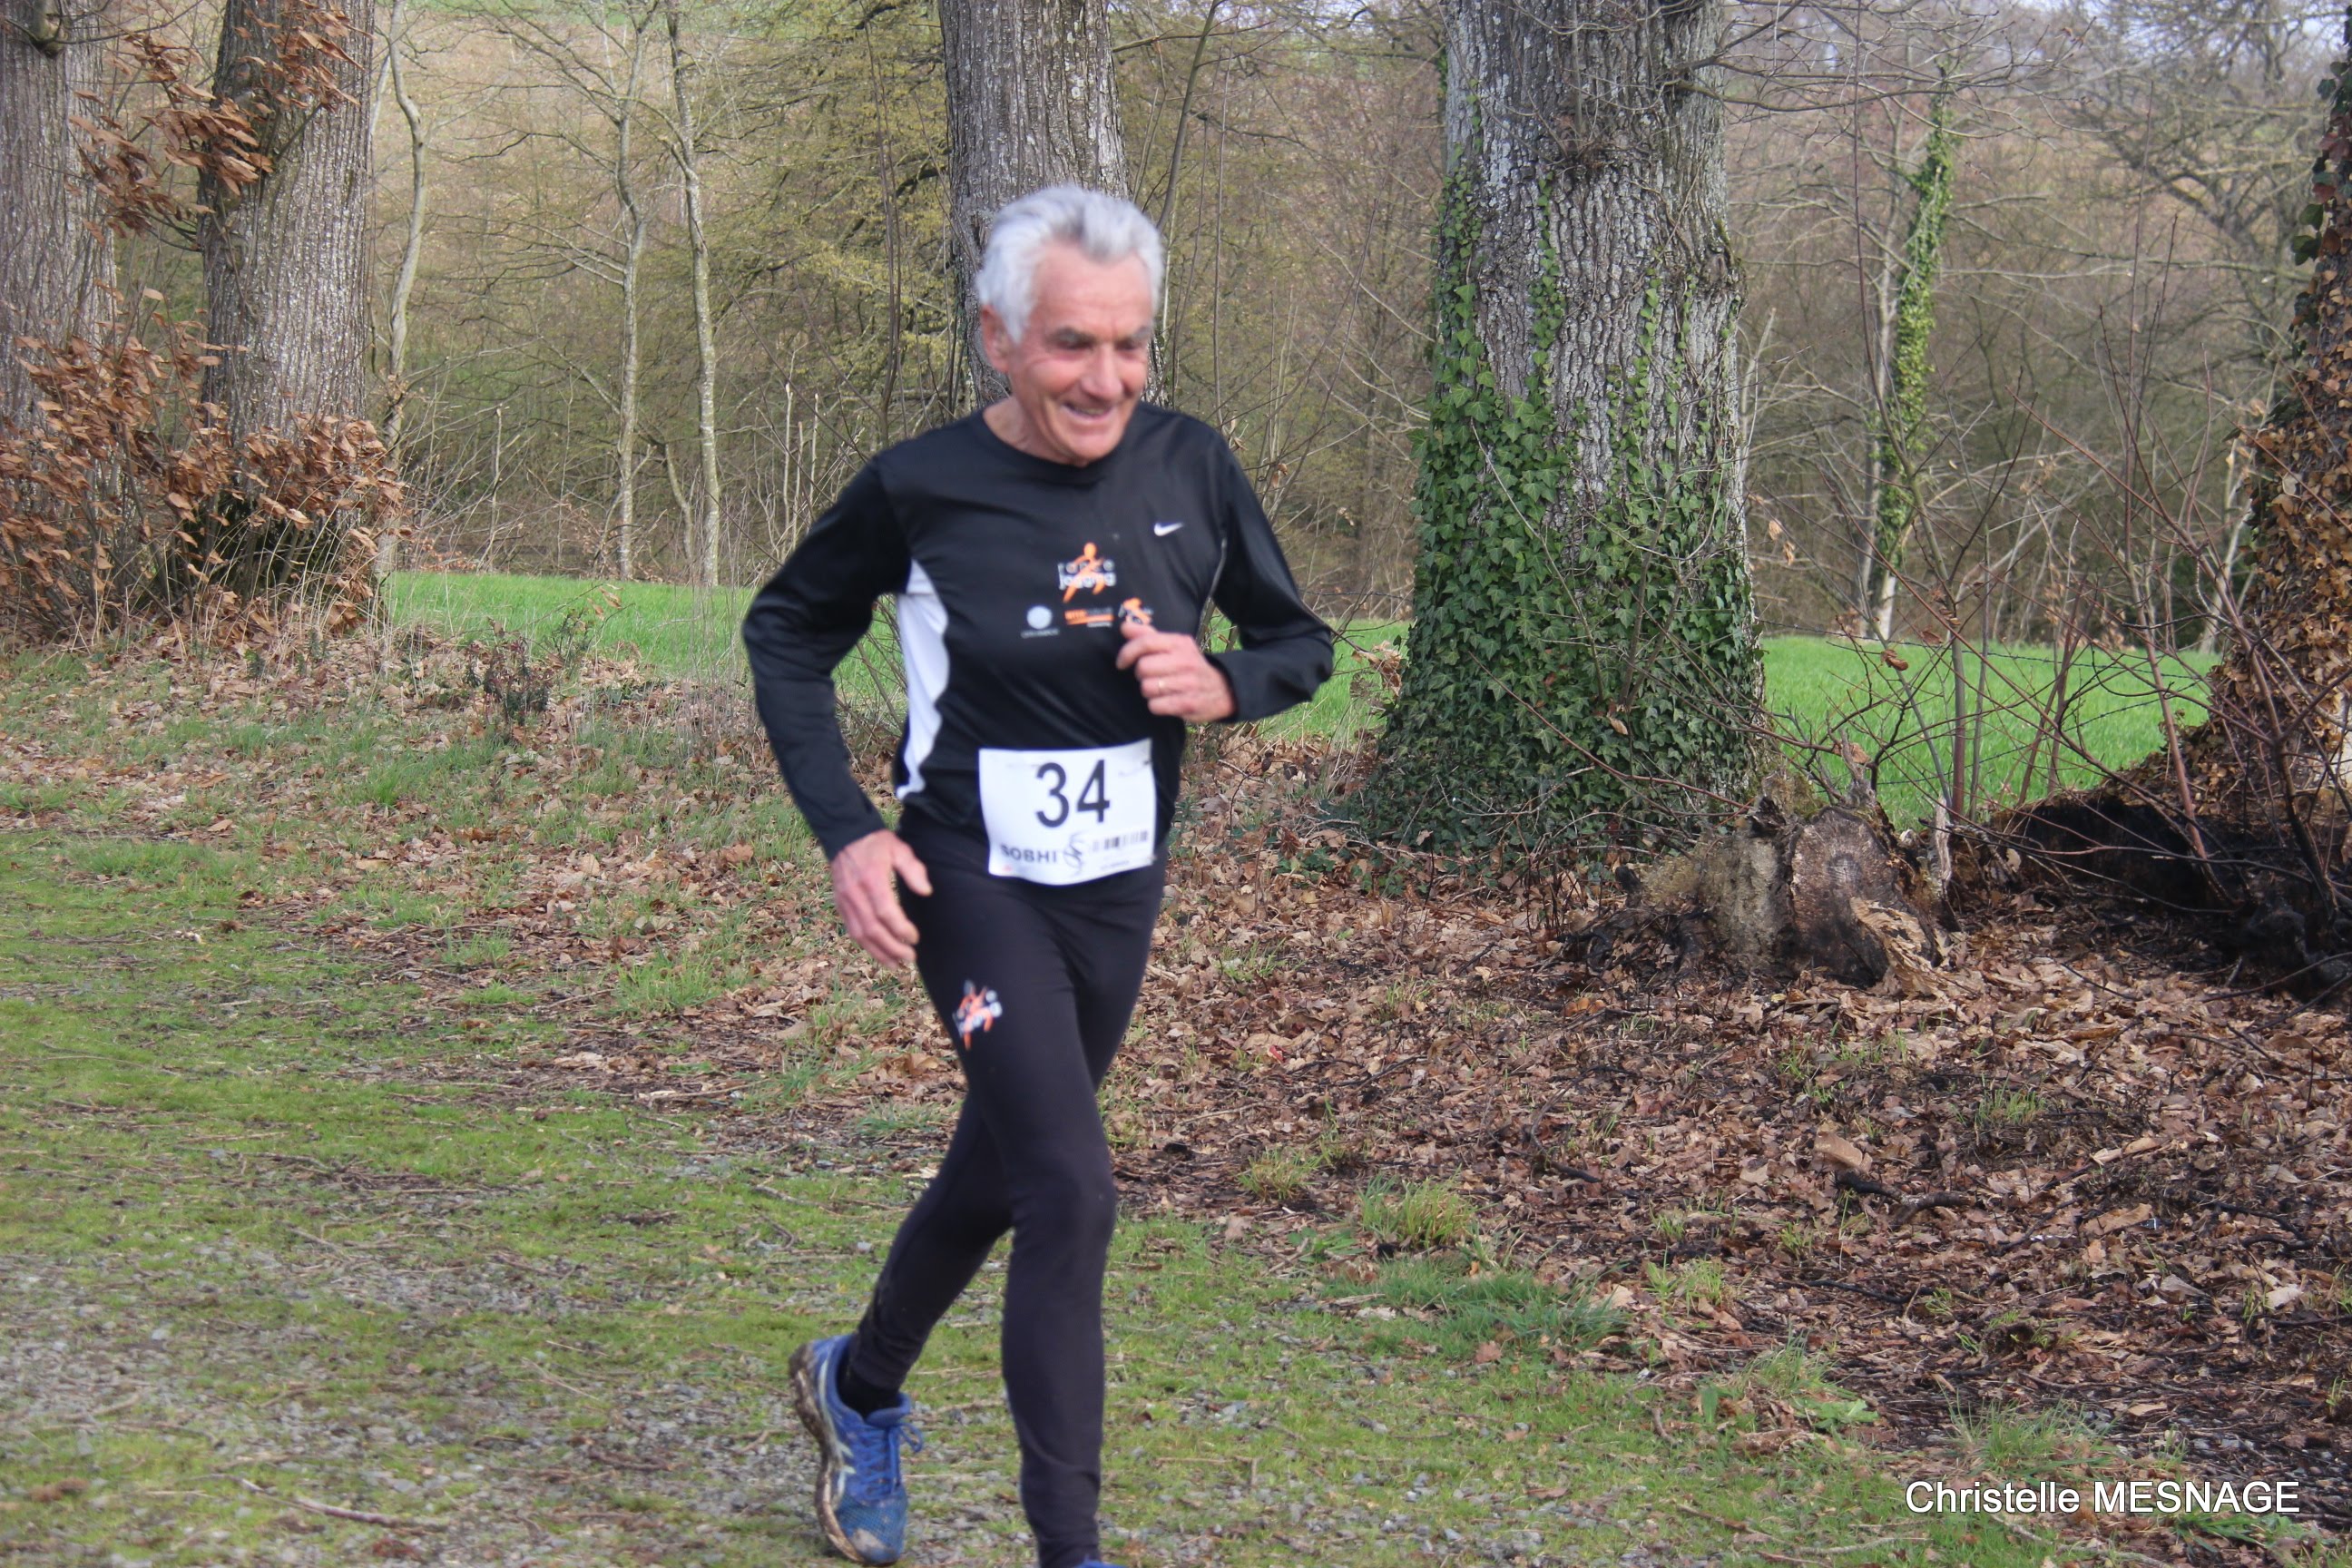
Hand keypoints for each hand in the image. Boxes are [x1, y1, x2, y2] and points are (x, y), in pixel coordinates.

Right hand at [829, 829, 930, 966]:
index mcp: (871, 879)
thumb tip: (926, 891)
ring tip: (897, 964)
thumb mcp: (899, 849)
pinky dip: (866, 945)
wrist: (845, 836)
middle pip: (872, 929)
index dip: (900, 929)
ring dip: (879, 952)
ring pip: (860, 934)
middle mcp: (855, 893)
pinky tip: (880, 953)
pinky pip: (852, 930)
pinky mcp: (840, 904)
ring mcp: (845, 900)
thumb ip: (914, 870)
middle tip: (910, 957)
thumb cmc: (876, 844)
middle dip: (892, 947)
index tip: (915, 937)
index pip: (885, 912)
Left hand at [1115, 617, 1234, 721]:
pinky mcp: (1188, 704)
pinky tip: (1166, 701)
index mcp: (1180, 643)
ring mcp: (1188, 683)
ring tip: (1160, 689)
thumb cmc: (1189, 666)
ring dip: (1148, 692)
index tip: (1121, 663)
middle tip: (1150, 677)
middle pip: (1143, 668)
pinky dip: (1156, 706)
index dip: (1127, 653)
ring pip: (1147, 688)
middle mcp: (1185, 661)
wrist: (1223, 689)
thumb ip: (1148, 636)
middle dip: (1141, 675)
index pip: (1146, 642)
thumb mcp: (1174, 646)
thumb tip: (1125, 626)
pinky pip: (1155, 706)